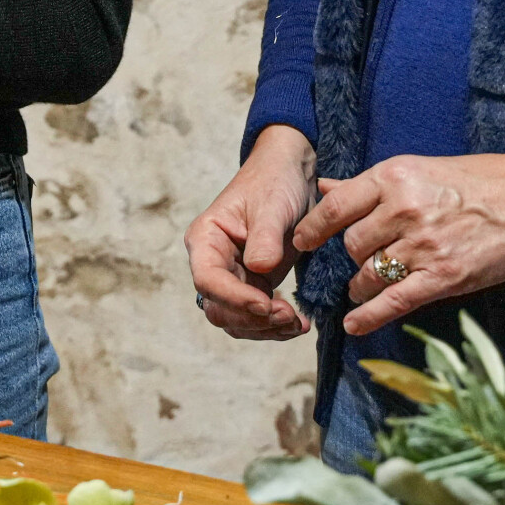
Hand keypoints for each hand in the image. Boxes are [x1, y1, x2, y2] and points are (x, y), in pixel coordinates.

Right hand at [186, 125, 317, 339]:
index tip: (267, 304)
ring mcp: (234, 277)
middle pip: (219, 308)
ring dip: (265, 329)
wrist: (291, 175)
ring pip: (237, 320)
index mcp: (206, 239)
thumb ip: (264, 237)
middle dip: (252, 318)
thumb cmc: (274, 182)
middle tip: (289, 316)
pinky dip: (275, 326)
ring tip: (298, 323)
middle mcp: (213, 262)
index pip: (207, 279)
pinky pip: (257, 318)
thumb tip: (259, 269)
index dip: (234, 298)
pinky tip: (299, 323)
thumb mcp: (271, 205)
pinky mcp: (254, 286)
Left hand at [293, 148, 504, 338]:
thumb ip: (369, 184)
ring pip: (369, 273)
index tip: (301, 240)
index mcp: (394, 178)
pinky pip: (395, 301)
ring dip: (360, 283)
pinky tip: (354, 324)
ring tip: (362, 286)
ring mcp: (423, 246)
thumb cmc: (478, 180)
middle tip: (362, 257)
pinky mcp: (444, 277)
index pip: (335, 207)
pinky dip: (370, 316)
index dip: (312, 228)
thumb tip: (326, 186)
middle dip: (351, 255)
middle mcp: (402, 211)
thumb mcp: (419, 168)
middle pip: (351, 244)